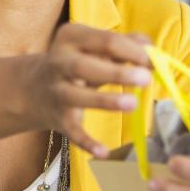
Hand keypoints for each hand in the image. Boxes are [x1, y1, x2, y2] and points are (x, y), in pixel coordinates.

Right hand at [22, 23, 152, 156]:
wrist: (33, 88)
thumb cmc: (78, 63)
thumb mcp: (95, 47)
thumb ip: (124, 45)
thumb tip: (152, 51)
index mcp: (72, 38)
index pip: (106, 41)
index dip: (134, 52)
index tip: (156, 63)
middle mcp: (59, 62)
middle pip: (87, 66)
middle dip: (117, 73)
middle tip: (146, 78)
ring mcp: (56, 91)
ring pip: (78, 96)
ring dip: (105, 100)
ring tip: (133, 103)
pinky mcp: (58, 118)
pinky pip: (72, 131)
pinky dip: (87, 142)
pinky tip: (104, 152)